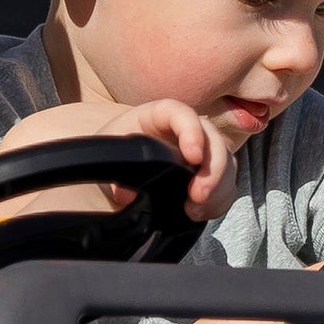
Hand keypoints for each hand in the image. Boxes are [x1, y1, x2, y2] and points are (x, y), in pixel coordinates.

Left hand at [0, 94, 224, 222]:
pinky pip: (223, 182)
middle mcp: (178, 131)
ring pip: (223, 161)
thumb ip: (112, 166)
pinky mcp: (201, 175)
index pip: (179, 112)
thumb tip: (122, 195)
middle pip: (211, 137)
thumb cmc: (100, 164)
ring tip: (195, 208)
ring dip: (218, 186)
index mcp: (151, 118)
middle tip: (197, 195)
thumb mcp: (100, 159)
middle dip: (212, 167)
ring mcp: (194, 153)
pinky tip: (198, 211)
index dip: (190, 130)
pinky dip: (217, 198)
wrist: (103, 184)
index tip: (190, 157)